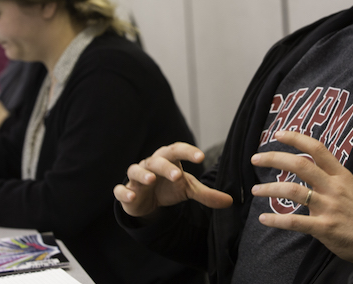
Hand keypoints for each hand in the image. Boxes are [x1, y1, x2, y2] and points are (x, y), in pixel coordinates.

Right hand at [113, 142, 232, 216]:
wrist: (148, 201)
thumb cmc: (169, 187)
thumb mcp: (188, 189)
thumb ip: (207, 194)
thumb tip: (230, 201)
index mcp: (168, 159)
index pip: (177, 150)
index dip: (188, 152)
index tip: (201, 157)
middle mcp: (151, 164)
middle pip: (157, 160)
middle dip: (166, 167)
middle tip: (178, 175)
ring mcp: (136, 177)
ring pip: (136, 170)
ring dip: (143, 174)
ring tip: (151, 181)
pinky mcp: (126, 192)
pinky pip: (121, 190)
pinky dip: (124, 192)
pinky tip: (131, 195)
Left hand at [250, 130, 352, 264]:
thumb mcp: (351, 187)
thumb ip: (330, 176)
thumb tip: (309, 164)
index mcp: (340, 175)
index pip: (317, 149)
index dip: (296, 138)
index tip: (278, 134)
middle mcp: (334, 187)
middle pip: (300, 165)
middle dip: (274, 159)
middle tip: (256, 158)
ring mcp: (329, 207)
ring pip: (293, 191)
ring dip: (269, 189)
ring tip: (256, 190)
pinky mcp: (325, 228)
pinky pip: (295, 222)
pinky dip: (276, 219)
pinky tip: (263, 218)